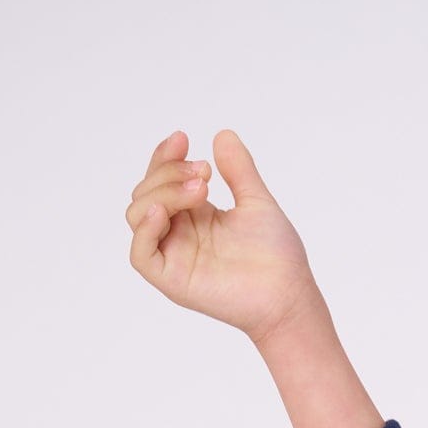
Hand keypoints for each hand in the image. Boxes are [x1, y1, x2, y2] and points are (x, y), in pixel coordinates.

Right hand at [124, 128, 320, 342]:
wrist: (288, 293)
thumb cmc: (277, 256)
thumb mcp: (256, 201)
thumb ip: (238, 170)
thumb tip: (223, 134)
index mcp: (193, 214)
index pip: (160, 178)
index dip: (164, 156)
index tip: (183, 138)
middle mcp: (179, 233)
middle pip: (146, 191)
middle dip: (168, 172)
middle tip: (204, 172)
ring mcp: (174, 256)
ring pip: (139, 214)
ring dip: (163, 192)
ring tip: (200, 189)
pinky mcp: (173, 280)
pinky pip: (140, 254)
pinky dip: (146, 228)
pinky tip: (165, 212)